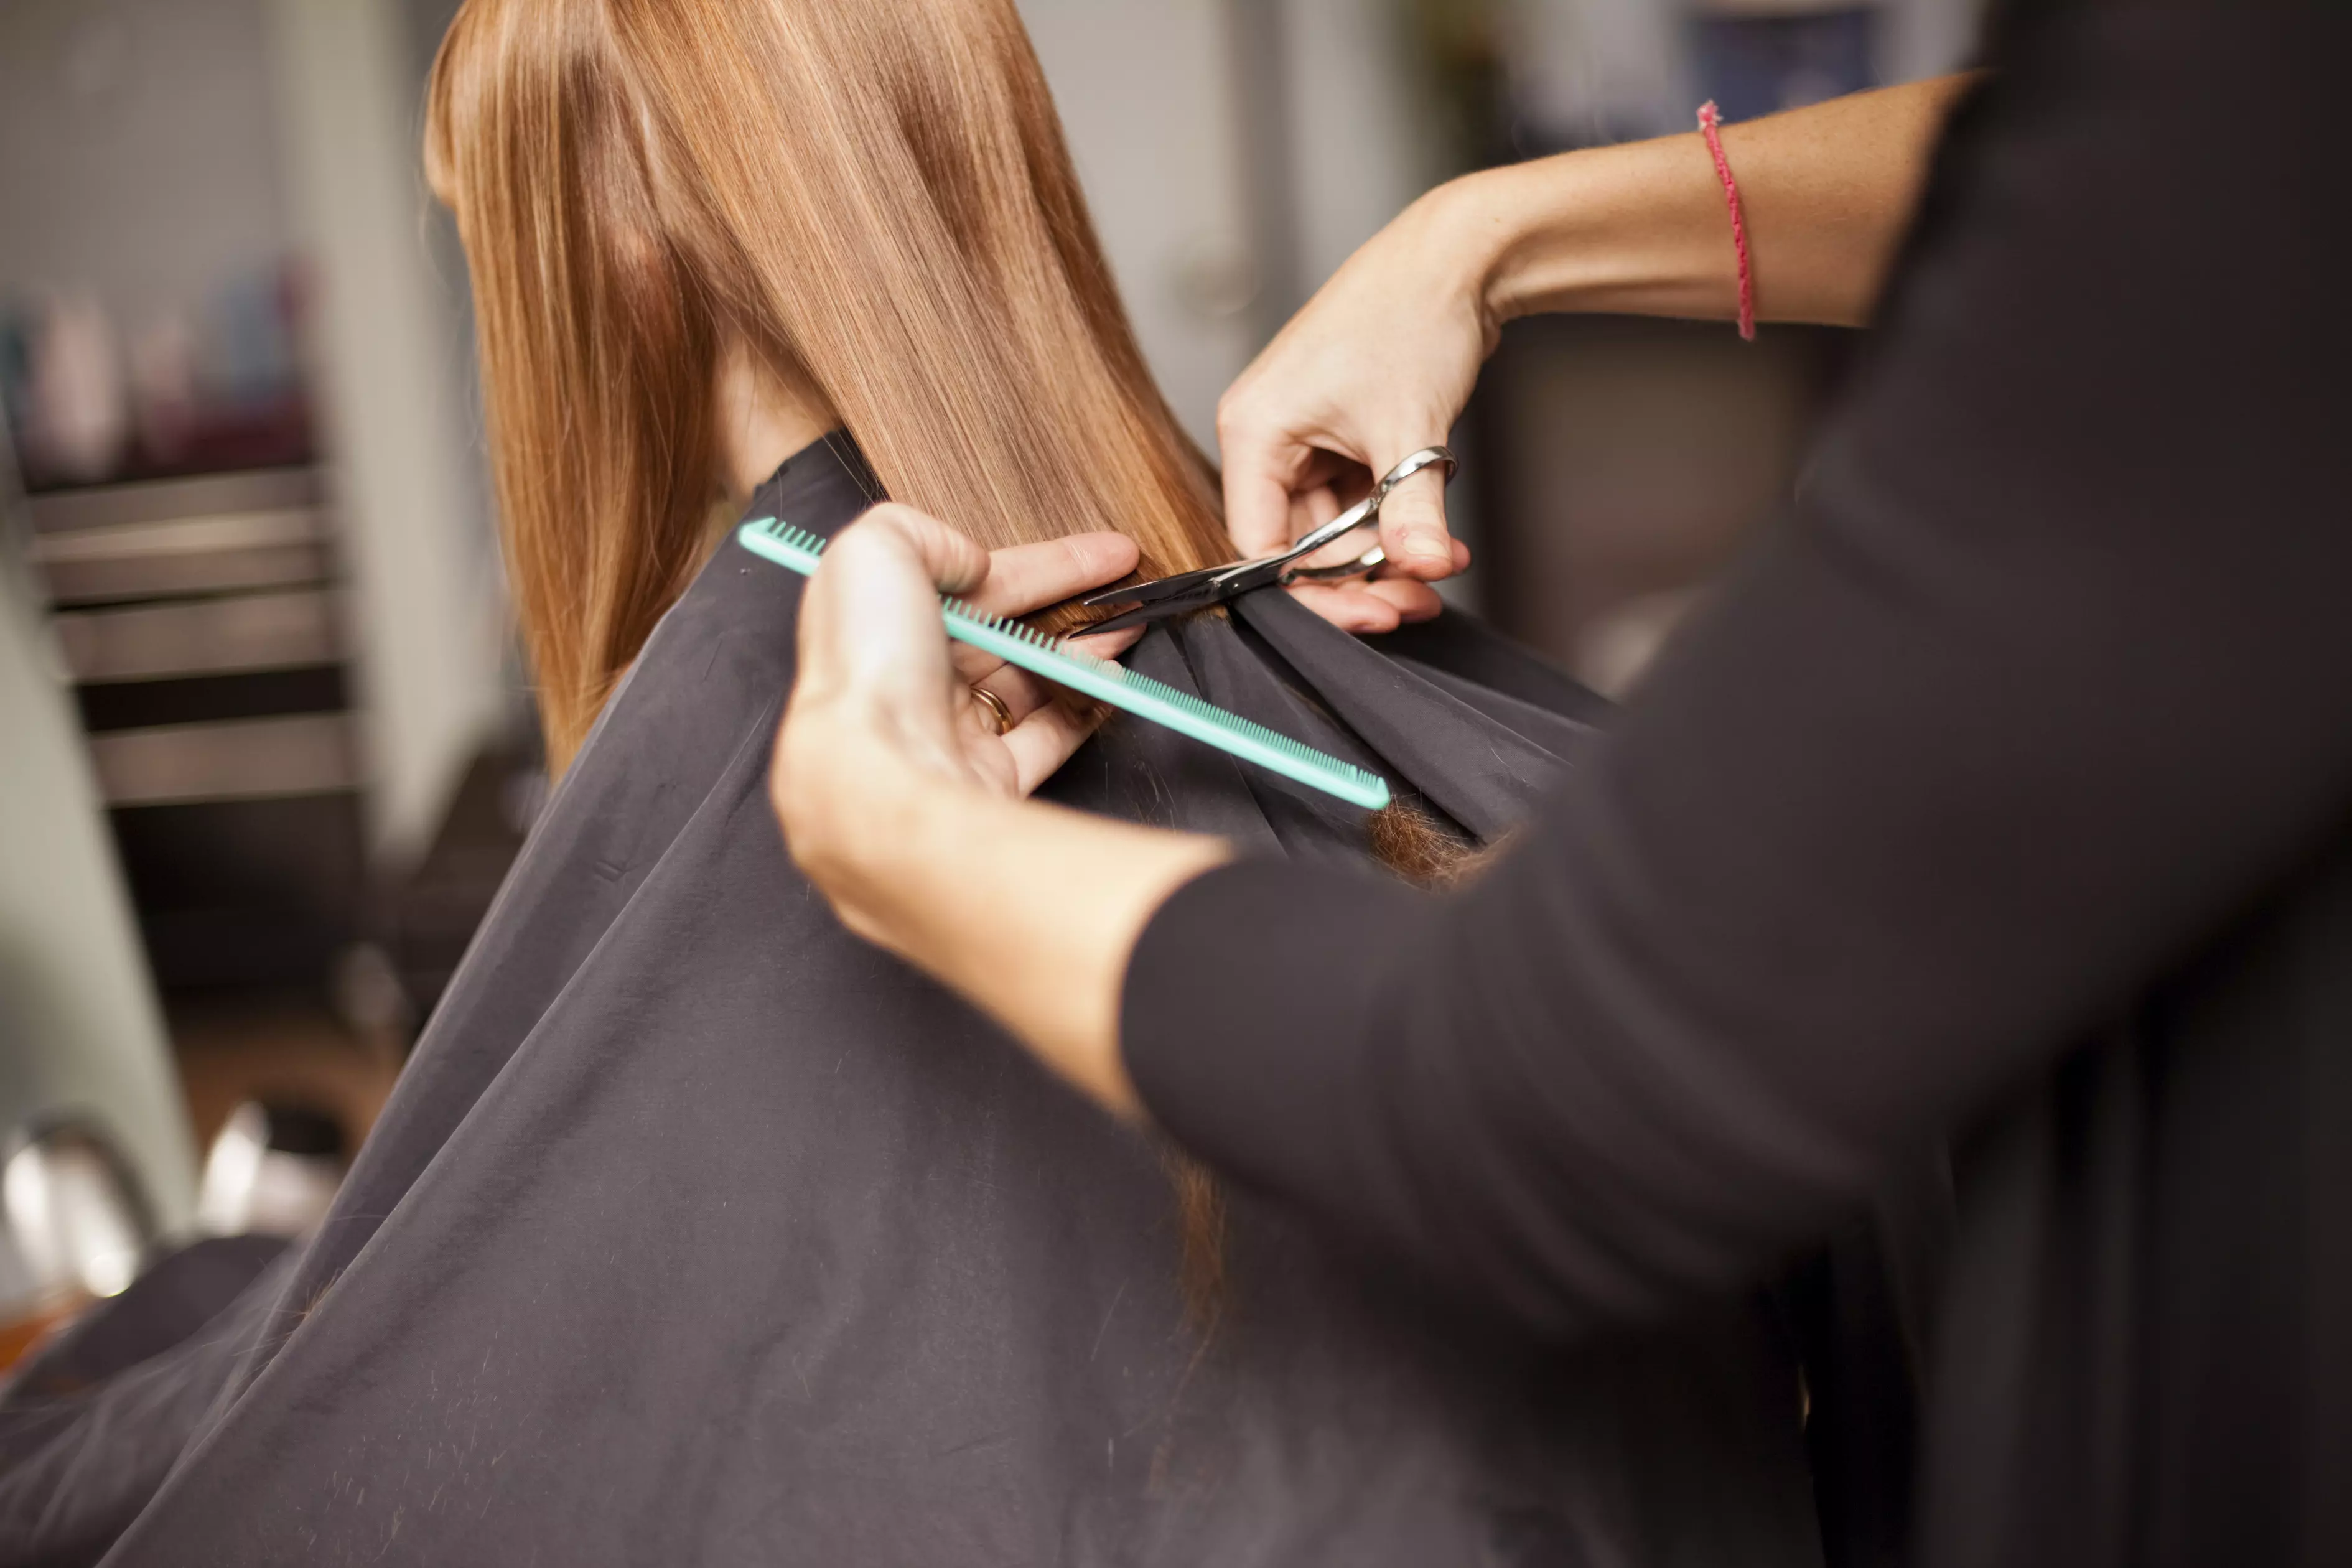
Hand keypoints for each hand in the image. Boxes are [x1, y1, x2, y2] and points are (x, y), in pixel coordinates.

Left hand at [773, 506, 1140, 935]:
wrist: (879, 774)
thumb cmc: (868, 664)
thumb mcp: (874, 552)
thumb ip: (921, 531)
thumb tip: (970, 561)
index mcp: (886, 623)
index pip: (977, 583)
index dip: (1043, 563)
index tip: (1102, 551)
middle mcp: (915, 677)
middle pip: (1010, 632)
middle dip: (1076, 607)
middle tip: (1130, 590)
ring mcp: (952, 731)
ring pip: (1030, 683)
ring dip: (1083, 654)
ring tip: (1126, 634)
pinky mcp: (986, 777)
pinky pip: (1047, 736)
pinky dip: (1084, 708)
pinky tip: (1109, 683)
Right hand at [1217, 181, 1488, 633]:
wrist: (1458, 257)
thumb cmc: (1412, 316)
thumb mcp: (1410, 428)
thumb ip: (1413, 510)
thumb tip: (1424, 568)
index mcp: (1254, 430)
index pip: (1259, 546)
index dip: (1315, 592)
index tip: (1375, 613)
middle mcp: (1267, 436)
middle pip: (1297, 544)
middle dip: (1361, 576)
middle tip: (1419, 601)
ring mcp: (1304, 436)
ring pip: (1331, 528)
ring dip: (1384, 554)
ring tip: (1439, 565)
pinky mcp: (1339, 434)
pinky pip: (1355, 502)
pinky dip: (1393, 523)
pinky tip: (1435, 538)